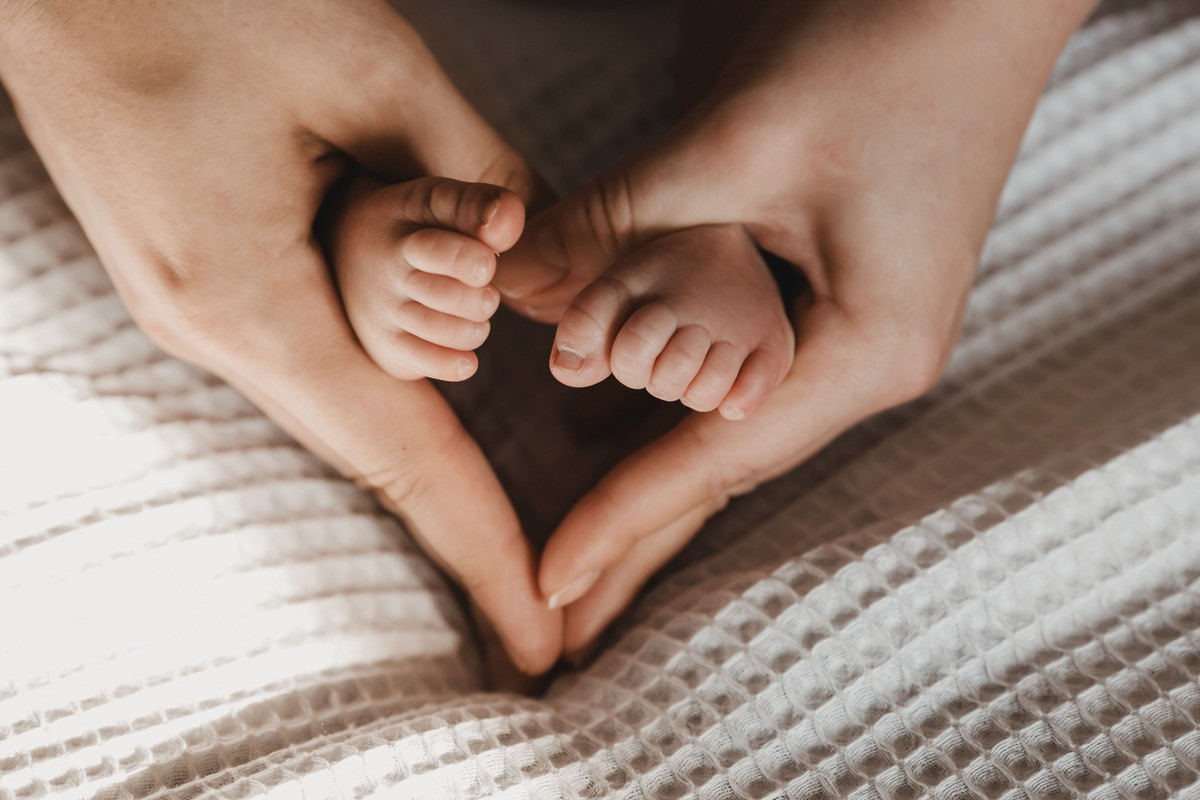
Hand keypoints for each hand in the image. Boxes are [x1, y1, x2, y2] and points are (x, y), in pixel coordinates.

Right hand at [0, 0, 559, 673]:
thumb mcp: (370, 67)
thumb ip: (476, 170)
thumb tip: (545, 251)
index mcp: (248, 301)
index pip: (403, 460)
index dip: (484, 551)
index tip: (539, 644)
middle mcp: (211, 327)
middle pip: (383, 416)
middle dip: (461, 389)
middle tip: (490, 294)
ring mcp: (193, 302)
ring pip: (348, 366)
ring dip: (419, 314)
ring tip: (426, 219)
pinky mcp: (194, 266)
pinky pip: (309, 327)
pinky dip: (375, 311)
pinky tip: (395, 263)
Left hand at [497, 0, 1098, 657]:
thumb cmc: (892, 49)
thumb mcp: (740, 142)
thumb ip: (621, 220)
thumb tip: (510, 284)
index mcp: (865, 350)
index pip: (717, 461)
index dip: (624, 524)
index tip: (549, 584)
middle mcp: (864, 357)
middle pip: (724, 466)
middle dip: (637, 537)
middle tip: (560, 613)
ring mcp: (853, 324)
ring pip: (724, 419)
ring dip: (646, 474)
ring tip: (584, 554)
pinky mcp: (833, 285)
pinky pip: (734, 366)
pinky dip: (667, 399)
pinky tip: (618, 436)